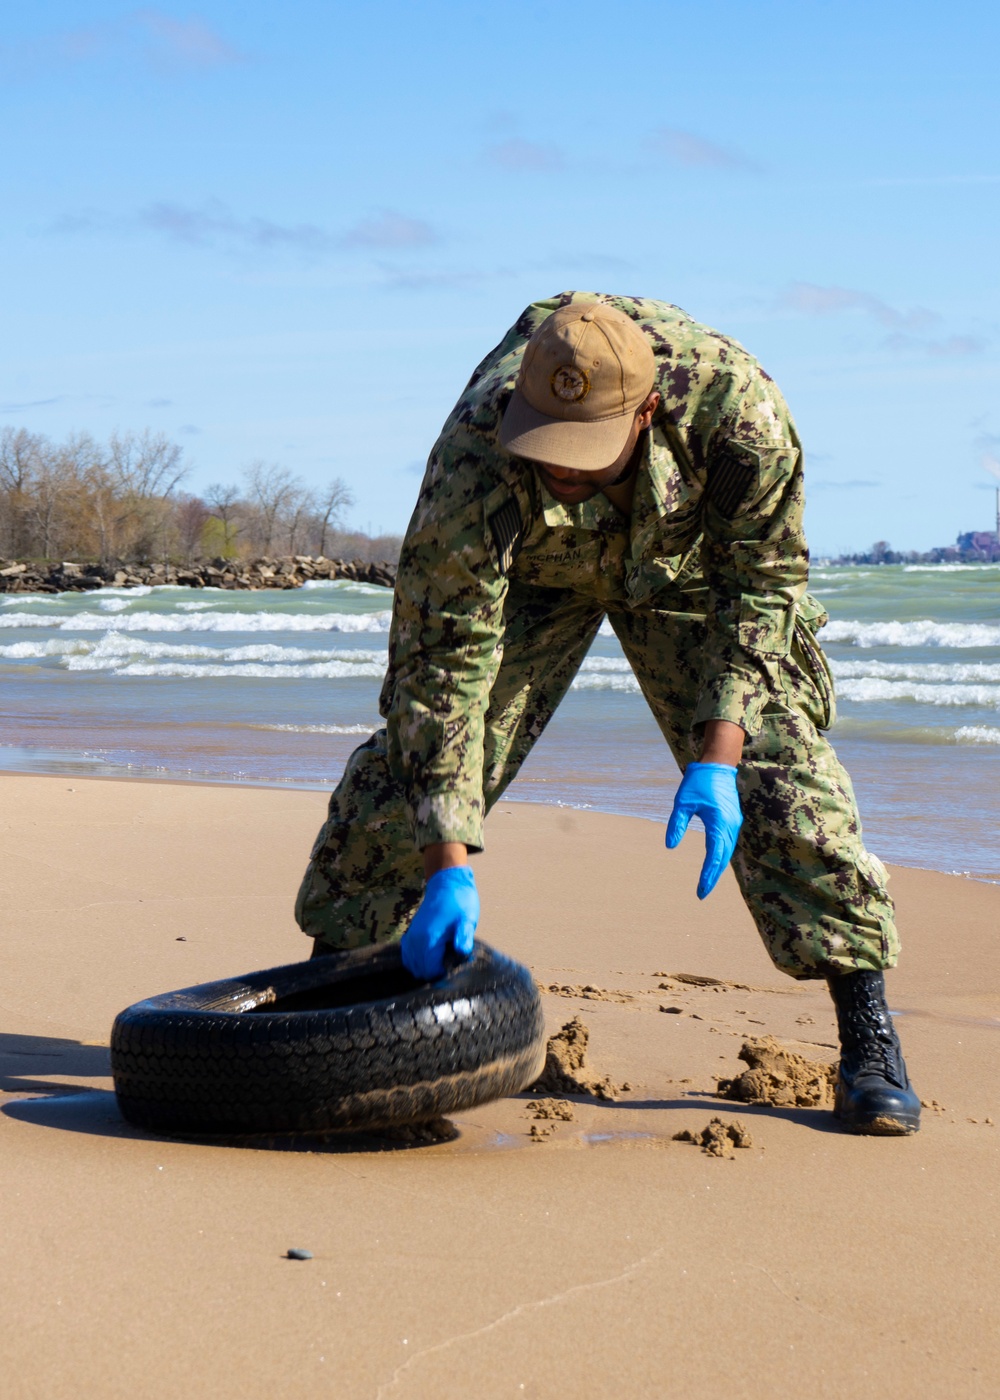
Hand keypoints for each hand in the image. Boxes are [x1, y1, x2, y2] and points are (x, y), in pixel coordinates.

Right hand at [400, 866, 478, 979]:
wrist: (447, 882)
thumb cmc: (459, 901)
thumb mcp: (467, 919)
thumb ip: (464, 937)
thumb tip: (462, 953)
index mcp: (428, 939)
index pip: (430, 971)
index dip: (443, 975)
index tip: (455, 967)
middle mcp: (415, 940)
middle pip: (419, 971)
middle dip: (434, 973)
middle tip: (451, 963)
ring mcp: (410, 937)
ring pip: (412, 965)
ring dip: (425, 967)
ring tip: (443, 960)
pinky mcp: (410, 934)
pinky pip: (407, 956)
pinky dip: (417, 960)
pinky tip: (432, 956)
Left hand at [665, 762, 742, 899]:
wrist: (718, 764)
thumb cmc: (699, 781)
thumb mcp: (682, 802)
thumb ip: (677, 824)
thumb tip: (671, 846)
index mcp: (719, 822)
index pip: (714, 855)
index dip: (707, 874)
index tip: (700, 890)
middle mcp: (730, 825)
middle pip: (723, 858)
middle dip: (713, 877)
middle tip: (702, 894)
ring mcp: (733, 823)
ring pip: (727, 852)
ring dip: (718, 868)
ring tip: (707, 883)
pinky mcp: (732, 820)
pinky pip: (727, 843)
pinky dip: (721, 856)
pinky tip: (714, 864)